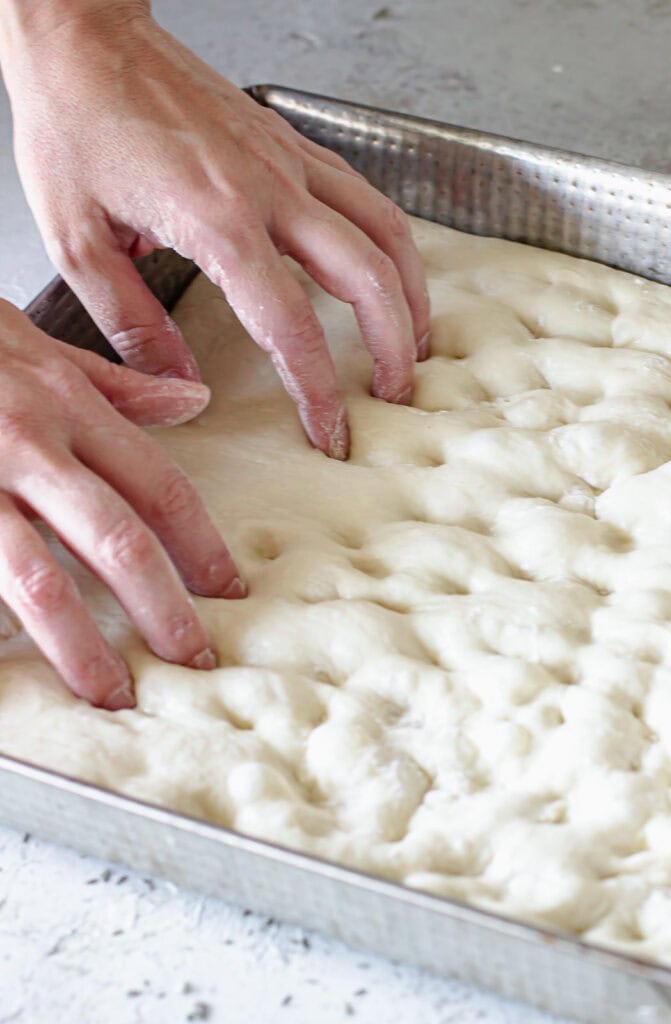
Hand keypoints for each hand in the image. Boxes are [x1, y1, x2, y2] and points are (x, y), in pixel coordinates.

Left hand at [0, 0, 430, 459]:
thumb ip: (133, 324)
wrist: (84, 34)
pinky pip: (366, 195)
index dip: (318, 390)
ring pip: (386, 231)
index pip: (291, 326)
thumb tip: (180, 384)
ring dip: (411, 294)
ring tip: (415, 342)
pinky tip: (385, 273)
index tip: (330, 432)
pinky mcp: (290, 142)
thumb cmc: (74, 122)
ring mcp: (288, 160)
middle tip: (396, 395)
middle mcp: (269, 189)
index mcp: (217, 221)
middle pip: (369, 277)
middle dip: (396, 347)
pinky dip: (390, 243)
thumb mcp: (76, 240)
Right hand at [0, 300, 244, 709]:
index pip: (159, 488)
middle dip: (164, 611)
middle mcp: (27, 448)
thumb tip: (195, 402)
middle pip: (118, 541)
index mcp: (66, 406)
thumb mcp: (38, 346)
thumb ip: (118, 384)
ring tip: (114, 696)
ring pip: (39, 581)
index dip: (203, 546)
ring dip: (83, 648)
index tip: (230, 592)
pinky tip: (14, 674)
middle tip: (195, 663)